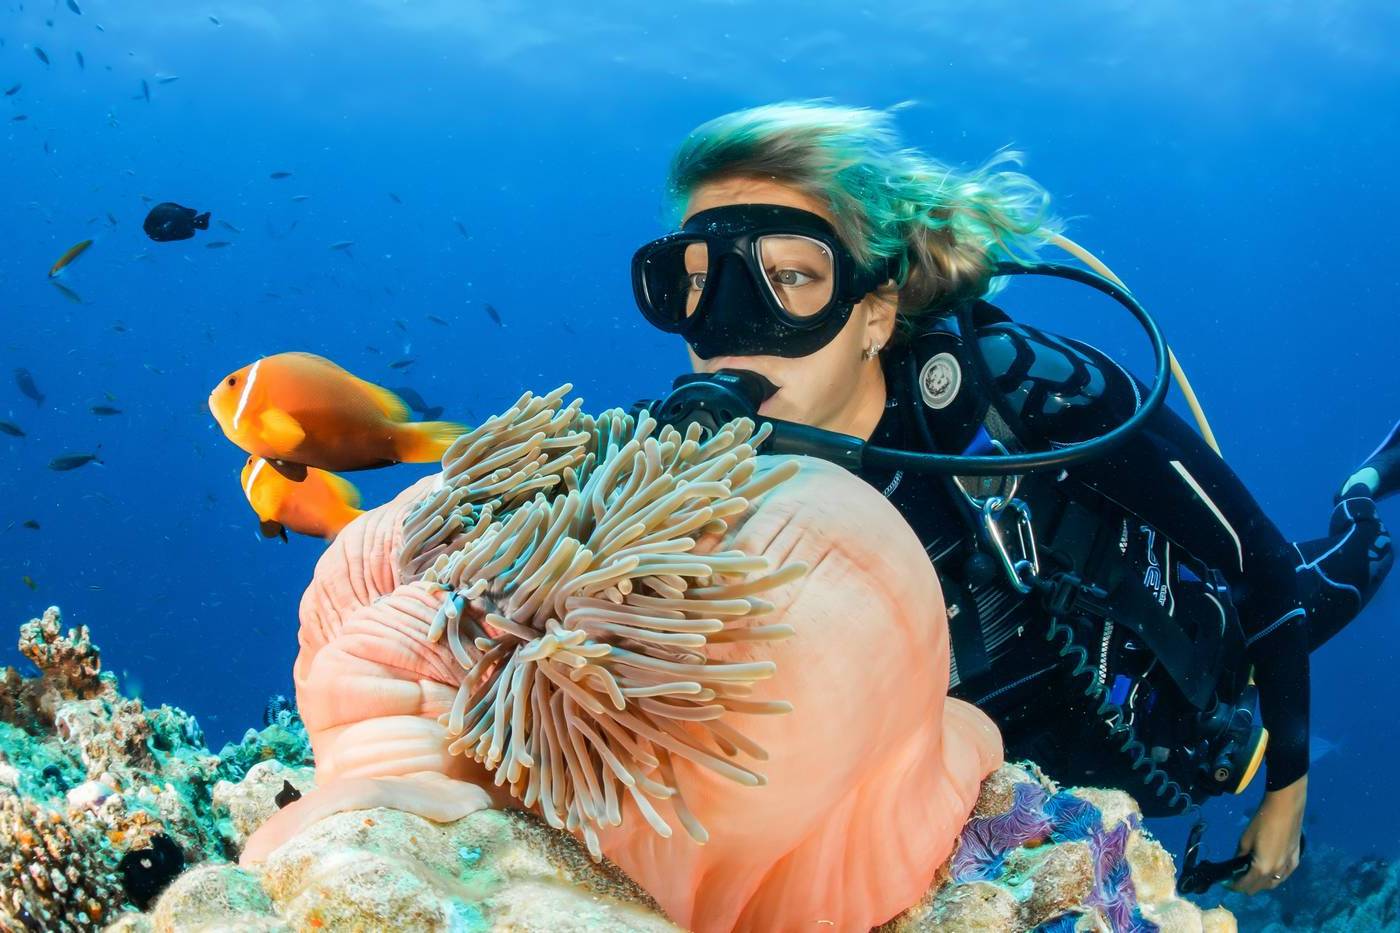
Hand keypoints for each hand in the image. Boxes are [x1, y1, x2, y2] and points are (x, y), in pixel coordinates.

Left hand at [1231, 775, 1306, 893]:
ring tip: (1250, 874)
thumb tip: (1235, 864)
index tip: (1225, 882)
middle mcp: (1277, 873)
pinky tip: (1268, 870)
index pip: (1245, 885)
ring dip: (1261, 883)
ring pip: (1273, 884)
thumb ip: (1240, 855)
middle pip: (1259, 888)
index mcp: (1262, 868)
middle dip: (1246, 885)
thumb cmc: (1262, 822)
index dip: (1233, 886)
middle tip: (1236, 877)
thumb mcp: (1245, 839)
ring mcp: (1288, 868)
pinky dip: (1274, 877)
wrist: (1286, 808)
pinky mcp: (1296, 860)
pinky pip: (1284, 875)